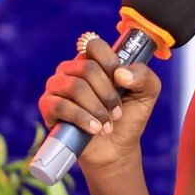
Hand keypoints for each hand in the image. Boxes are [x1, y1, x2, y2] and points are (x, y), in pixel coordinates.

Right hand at [37, 36, 160, 173]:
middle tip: (117, 112)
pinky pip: (60, 106)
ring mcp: (56, 87)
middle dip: (107, 94)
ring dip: (96, 108)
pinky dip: (82, 118)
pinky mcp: (47, 107)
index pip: (93, 45)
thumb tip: (121, 74)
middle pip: (87, 68)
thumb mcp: (147, 92)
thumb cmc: (128, 117)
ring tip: (107, 124)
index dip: (110, 63)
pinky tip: (94, 129)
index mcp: (92, 60)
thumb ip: (143, 76)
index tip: (122, 83)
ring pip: (75, 87)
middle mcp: (71, 69)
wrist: (116, 149)